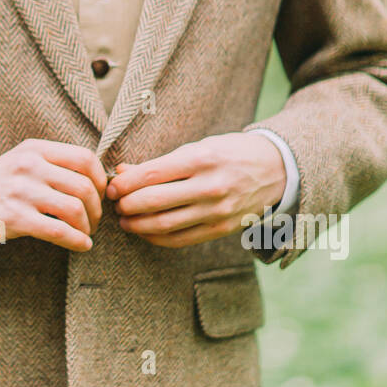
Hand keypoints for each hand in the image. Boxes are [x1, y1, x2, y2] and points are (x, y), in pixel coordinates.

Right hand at [0, 139, 107, 251]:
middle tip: (94, 222)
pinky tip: (81, 246)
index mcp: (34, 149)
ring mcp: (20, 191)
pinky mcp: (14, 218)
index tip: (99, 196)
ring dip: (88, 227)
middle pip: (84, 186)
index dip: (100, 180)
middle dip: (96, 209)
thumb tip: (94, 180)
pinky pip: (58, 231)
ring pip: (75, 209)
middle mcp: (29, 165)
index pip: (84, 158)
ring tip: (85, 235)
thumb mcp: (20, 162)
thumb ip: (51, 165)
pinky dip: (76, 241)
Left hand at [104, 133, 286, 248]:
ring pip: (165, 224)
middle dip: (127, 205)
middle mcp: (210, 186)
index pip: (151, 174)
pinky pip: (182, 239)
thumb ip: (161, 163)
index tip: (110, 186)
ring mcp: (217, 210)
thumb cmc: (230, 152)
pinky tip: (145, 231)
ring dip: (138, 225)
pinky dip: (157, 238)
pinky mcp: (222, 228)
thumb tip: (122, 173)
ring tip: (125, 220)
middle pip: (154, 201)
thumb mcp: (198, 147)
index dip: (124, 184)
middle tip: (114, 204)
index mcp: (202, 158)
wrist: (276, 169)